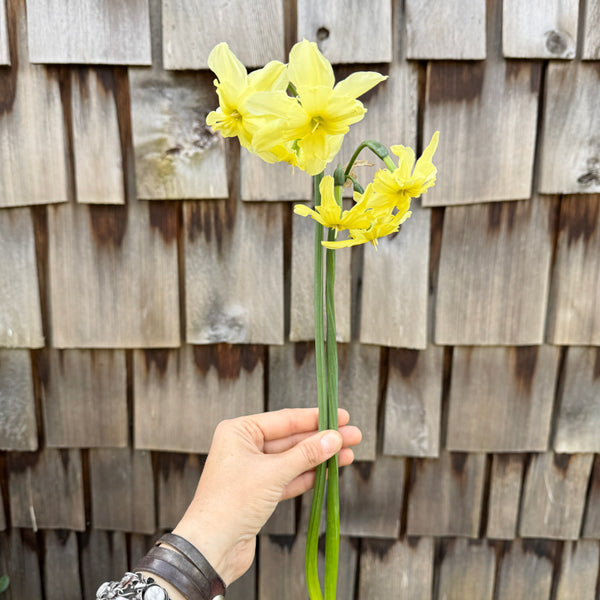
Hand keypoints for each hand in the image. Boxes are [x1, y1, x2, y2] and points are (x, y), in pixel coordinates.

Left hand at [172, 407, 361, 585]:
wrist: (211, 548)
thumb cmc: (231, 502)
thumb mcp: (273, 473)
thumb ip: (306, 454)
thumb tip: (334, 438)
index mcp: (239, 431)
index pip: (284, 419)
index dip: (315, 417)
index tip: (341, 415)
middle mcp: (244, 446)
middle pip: (291, 439)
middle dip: (322, 439)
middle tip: (352, 435)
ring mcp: (252, 470)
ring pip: (292, 459)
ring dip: (320, 458)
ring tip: (349, 453)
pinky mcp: (259, 492)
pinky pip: (289, 477)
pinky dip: (309, 475)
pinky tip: (331, 471)